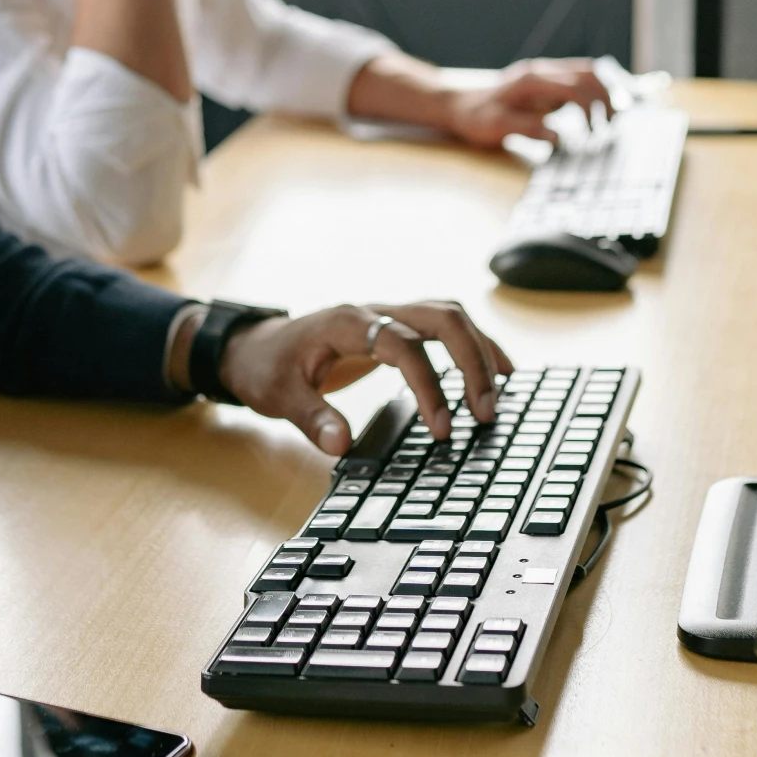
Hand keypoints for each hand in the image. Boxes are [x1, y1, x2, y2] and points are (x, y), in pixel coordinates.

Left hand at [219, 301, 509, 454]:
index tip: (443, 430)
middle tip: (485, 413)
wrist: (255, 345)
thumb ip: (311, 418)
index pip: (403, 346)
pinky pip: (445, 326)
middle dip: (472, 362)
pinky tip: (496, 370)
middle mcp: (375, 311)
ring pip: (450, 316)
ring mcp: (389, 314)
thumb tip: (342, 446)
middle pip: (441, 318)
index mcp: (348, 324)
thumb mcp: (278, 396)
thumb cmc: (268, 367)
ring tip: (501, 394)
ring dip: (480, 351)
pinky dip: (474, 344)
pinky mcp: (397, 326)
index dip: (428, 386)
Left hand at [444, 59, 613, 147]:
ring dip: (603, 93)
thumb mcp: (496, 127)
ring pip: (586, 72)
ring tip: (608, 121)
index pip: (574, 87)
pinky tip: (597, 114)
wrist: (460, 106)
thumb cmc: (476, 118)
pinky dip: (593, 94)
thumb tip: (557, 138)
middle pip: (588, 73)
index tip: (594, 133)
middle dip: (606, 97)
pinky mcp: (547, 83)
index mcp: (531, 80)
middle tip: (610, 126)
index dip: (590, 108)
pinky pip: (578, 81)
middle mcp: (541, 71)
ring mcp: (545, 75)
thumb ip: (527, 129)